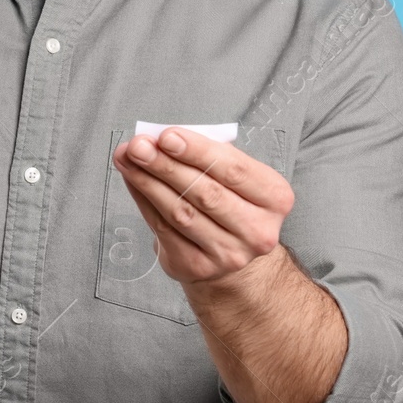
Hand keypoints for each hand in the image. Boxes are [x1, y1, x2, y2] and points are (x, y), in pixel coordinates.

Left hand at [111, 127, 294, 286]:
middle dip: (166, 165)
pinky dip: (143, 200)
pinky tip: (132, 180)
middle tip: (138, 146)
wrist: (233, 256)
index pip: (234, 170)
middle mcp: (257, 231)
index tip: (166, 135)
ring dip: (148, 182)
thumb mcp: (235, 175)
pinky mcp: (198, 267)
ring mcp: (229, 254)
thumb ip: (207, 155)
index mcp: (275, 198)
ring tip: (128, 158)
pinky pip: (163, 229)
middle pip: (205, 193)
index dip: (197, 151)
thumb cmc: (231, 202)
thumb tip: (158, 138)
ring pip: (181, 212)